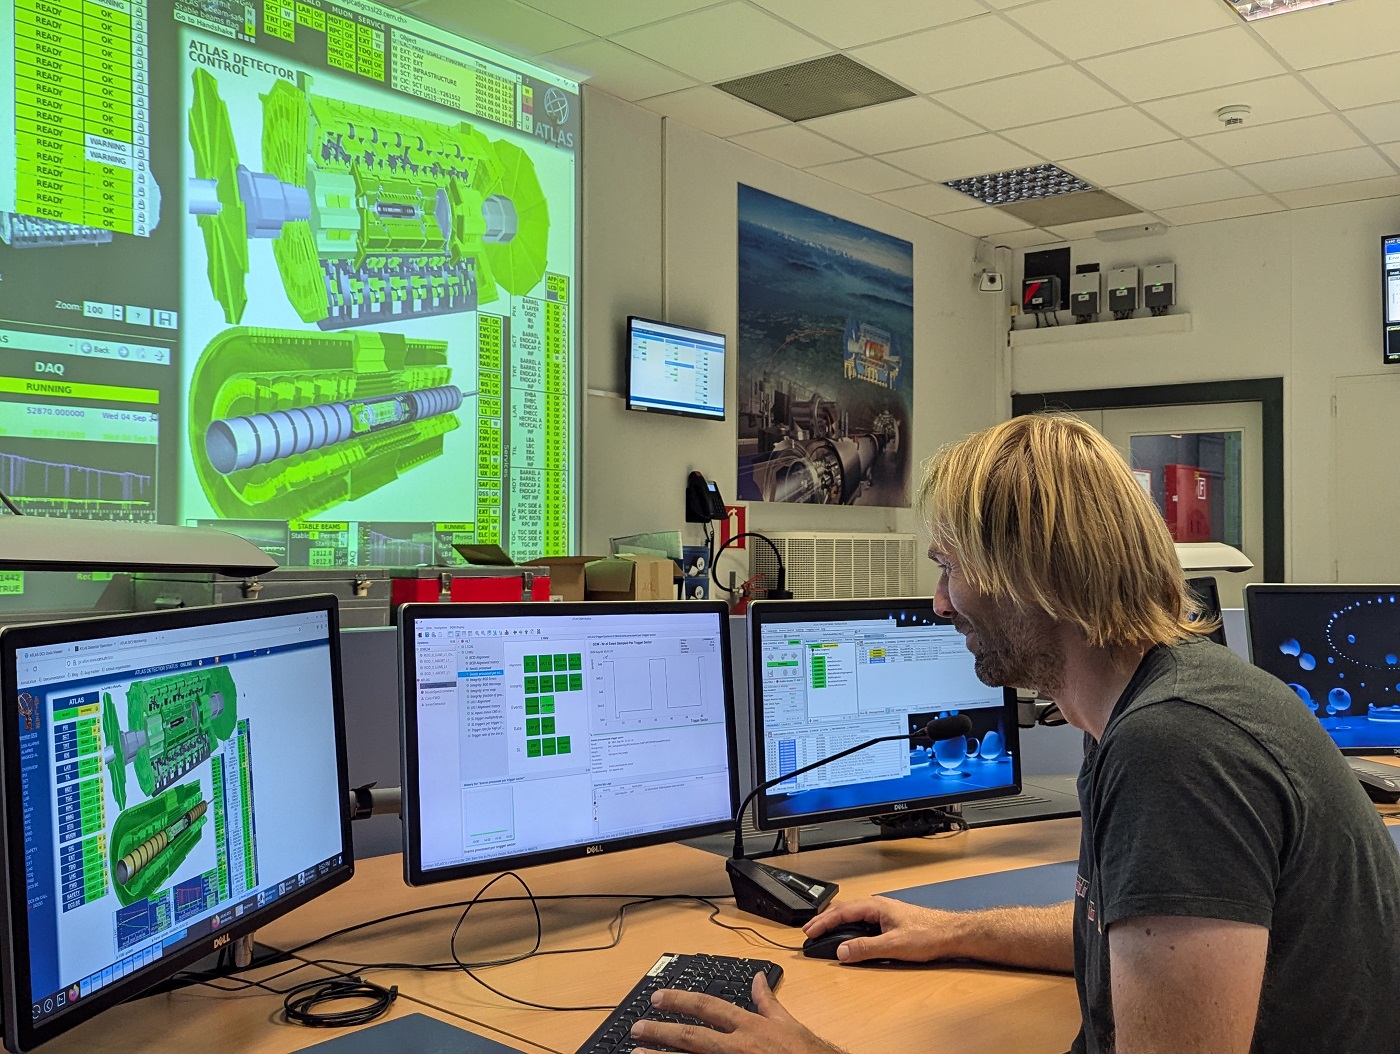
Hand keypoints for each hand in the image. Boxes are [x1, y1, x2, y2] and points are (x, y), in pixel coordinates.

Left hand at [630, 972, 842, 1053]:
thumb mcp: (789, 1024)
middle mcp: (738, 1047)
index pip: (708, 1006)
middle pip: (691, 1036)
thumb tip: (759, 980)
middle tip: (637, 1028)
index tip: (658, 997)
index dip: (680, 1000)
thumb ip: (768, 1003)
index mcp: (750, 1026)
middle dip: (660, 1030)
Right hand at [803, 896, 958, 963]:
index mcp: (876, 906)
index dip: (822, 922)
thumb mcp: (894, 945)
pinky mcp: (890, 922)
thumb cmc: (929, 934)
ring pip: (853, 915)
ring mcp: (884, 913)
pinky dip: (849, 928)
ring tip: (823, 934)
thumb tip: (842, 952)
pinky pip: (862, 921)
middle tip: (809, 932)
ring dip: (836, 924)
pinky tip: (849, 936)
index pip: (841, 912)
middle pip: (844, 910)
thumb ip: (866, 948)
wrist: (952, 934)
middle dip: (824, 921)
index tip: (808, 932)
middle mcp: (878, 906)